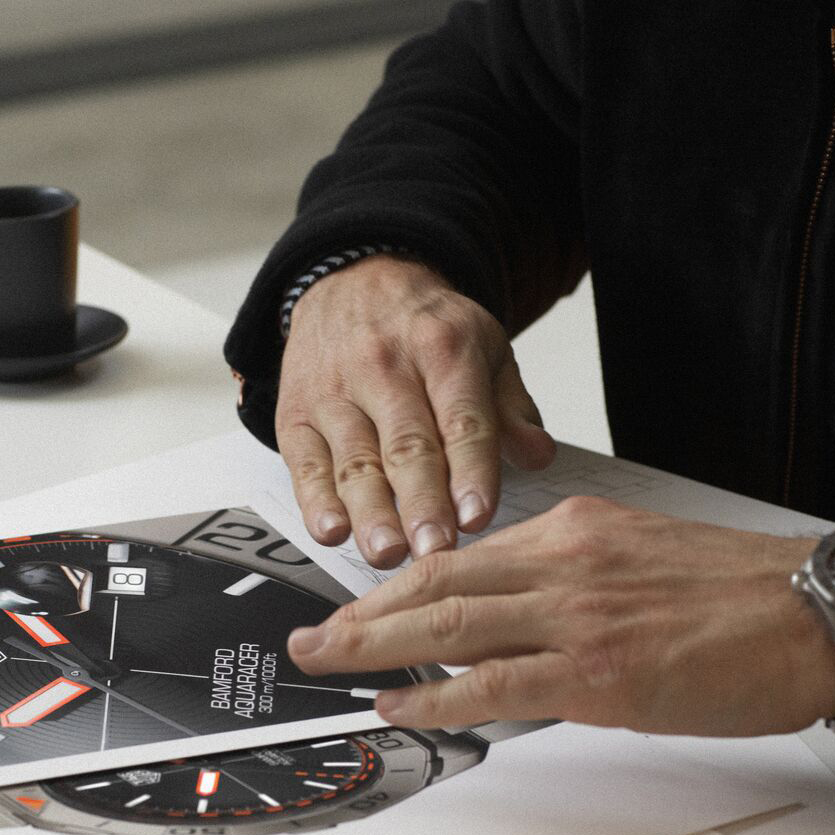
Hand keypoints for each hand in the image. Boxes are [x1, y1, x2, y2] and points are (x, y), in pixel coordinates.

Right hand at [277, 255, 556, 568]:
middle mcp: (385, 369)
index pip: (462, 419)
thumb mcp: (484, 347)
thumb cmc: (423, 329)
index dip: (471, 471)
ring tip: (387, 553)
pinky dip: (314, 501)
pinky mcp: (297, 415)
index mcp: (443, 350)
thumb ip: (511, 408)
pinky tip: (331, 530)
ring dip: (371, 513)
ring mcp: (335, 393)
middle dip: (422, 504)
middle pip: (407, 446)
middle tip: (436, 550)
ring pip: (355, 461)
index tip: (477, 516)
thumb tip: (538, 454)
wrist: (353, 281)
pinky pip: (305, 463)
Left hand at [284, 497, 834, 736]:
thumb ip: (577, 582)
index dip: (400, 584)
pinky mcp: (597, 670)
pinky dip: (435, 694)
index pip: (465, 558)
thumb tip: (522, 623)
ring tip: (326, 664)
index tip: (361, 605)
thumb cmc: (746, 600)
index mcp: (578, 532)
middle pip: (437, 582)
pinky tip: (398, 704)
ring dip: (374, 647)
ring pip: (448, 623)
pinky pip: (492, 682)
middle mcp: (566, 561)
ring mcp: (577, 614)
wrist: (818, 616)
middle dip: (363, 612)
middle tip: (312, 635)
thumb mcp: (645, 564)